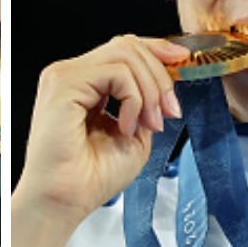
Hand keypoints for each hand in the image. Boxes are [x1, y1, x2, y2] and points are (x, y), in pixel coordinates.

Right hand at [11, 35, 188, 246]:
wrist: (64, 200)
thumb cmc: (90, 178)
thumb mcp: (134, 135)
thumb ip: (145, 105)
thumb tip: (164, 87)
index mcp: (83, 84)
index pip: (123, 49)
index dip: (156, 49)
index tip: (183, 61)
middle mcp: (71, 74)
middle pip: (127, 46)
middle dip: (160, 76)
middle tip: (170, 112)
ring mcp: (65, 76)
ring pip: (125, 55)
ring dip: (150, 90)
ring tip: (150, 124)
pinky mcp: (65, 83)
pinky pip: (116, 73)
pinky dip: (133, 100)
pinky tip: (127, 127)